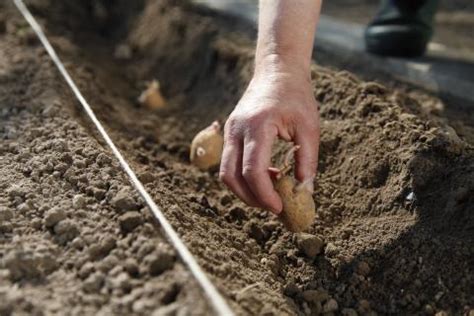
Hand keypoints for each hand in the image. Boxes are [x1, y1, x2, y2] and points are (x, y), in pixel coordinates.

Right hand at [219, 60, 319, 213]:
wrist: (277, 71)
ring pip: (226, 172)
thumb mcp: (309, 127)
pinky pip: (230, 162)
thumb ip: (307, 160)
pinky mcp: (230, 133)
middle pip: (230, 176)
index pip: (253, 170)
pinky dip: (244, 176)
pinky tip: (267, 174)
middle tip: (273, 206)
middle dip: (250, 198)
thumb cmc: (296, 96)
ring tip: (272, 191)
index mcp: (257, 126)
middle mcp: (237, 129)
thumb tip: (305, 192)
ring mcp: (229, 131)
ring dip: (246, 189)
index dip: (265, 194)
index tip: (280, 207)